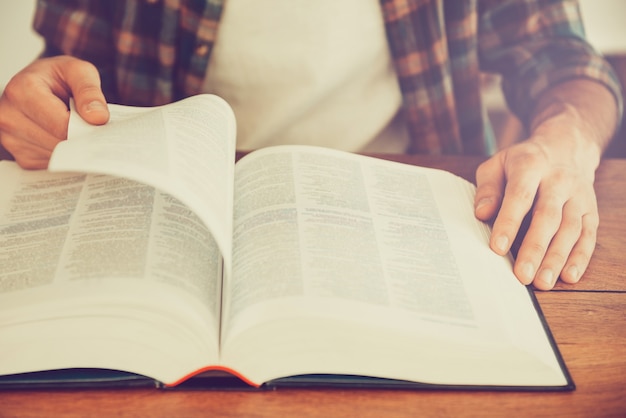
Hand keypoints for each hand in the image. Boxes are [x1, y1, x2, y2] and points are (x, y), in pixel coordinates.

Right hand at [0, 56, 109, 168]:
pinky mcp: (19, 155)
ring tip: (76, 130)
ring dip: (73, 149)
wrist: (41, 84)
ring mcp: (10, 138)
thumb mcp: (79, 72)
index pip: (60, 125)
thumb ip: (89, 91)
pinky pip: (50, 165)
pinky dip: (64, 156)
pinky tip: (66, 139)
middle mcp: (8, 115)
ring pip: (55, 157)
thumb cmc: (59, 77)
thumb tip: (98, 118)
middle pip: (57, 144)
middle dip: (80, 139)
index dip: (85, 128)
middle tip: (92, 128)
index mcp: (21, 91)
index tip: (99, 125)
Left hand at [474, 138, 598, 289]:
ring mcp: (578, 196)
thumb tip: (482, 213)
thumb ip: (488, 188)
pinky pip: (588, 235)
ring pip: (570, 229)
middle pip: (548, 217)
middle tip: (522, 275)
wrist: (566, 147)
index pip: (520, 196)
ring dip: (557, 258)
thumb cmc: (523, 162)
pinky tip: (568, 276)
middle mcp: (558, 180)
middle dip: (535, 248)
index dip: (509, 223)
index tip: (497, 248)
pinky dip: (580, 257)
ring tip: (542, 282)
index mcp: (530, 166)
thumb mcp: (498, 164)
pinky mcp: (591, 209)